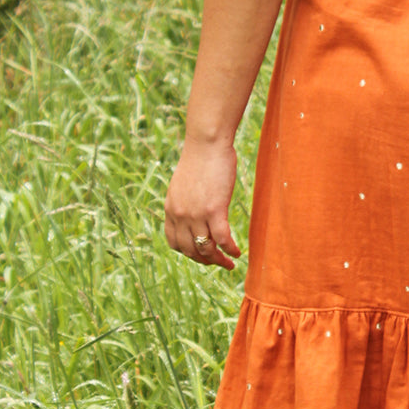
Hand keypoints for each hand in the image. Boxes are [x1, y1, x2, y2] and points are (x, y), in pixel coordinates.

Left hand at [164, 136, 241, 268]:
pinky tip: (238, 252)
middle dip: (204, 261)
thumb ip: (185, 200)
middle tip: (217, 263)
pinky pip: (222, 239)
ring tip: (229, 264)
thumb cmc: (200, 159)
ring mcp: (196, 214)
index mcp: (170, 209)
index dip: (187, 253)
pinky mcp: (214, 210)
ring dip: (218, 260)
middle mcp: (180, 215)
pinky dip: (230, 250)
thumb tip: (195, 208)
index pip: (174, 242)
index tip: (200, 254)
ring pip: (206, 248)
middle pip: (190, 250)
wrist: (207, 144)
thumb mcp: (184, 184)